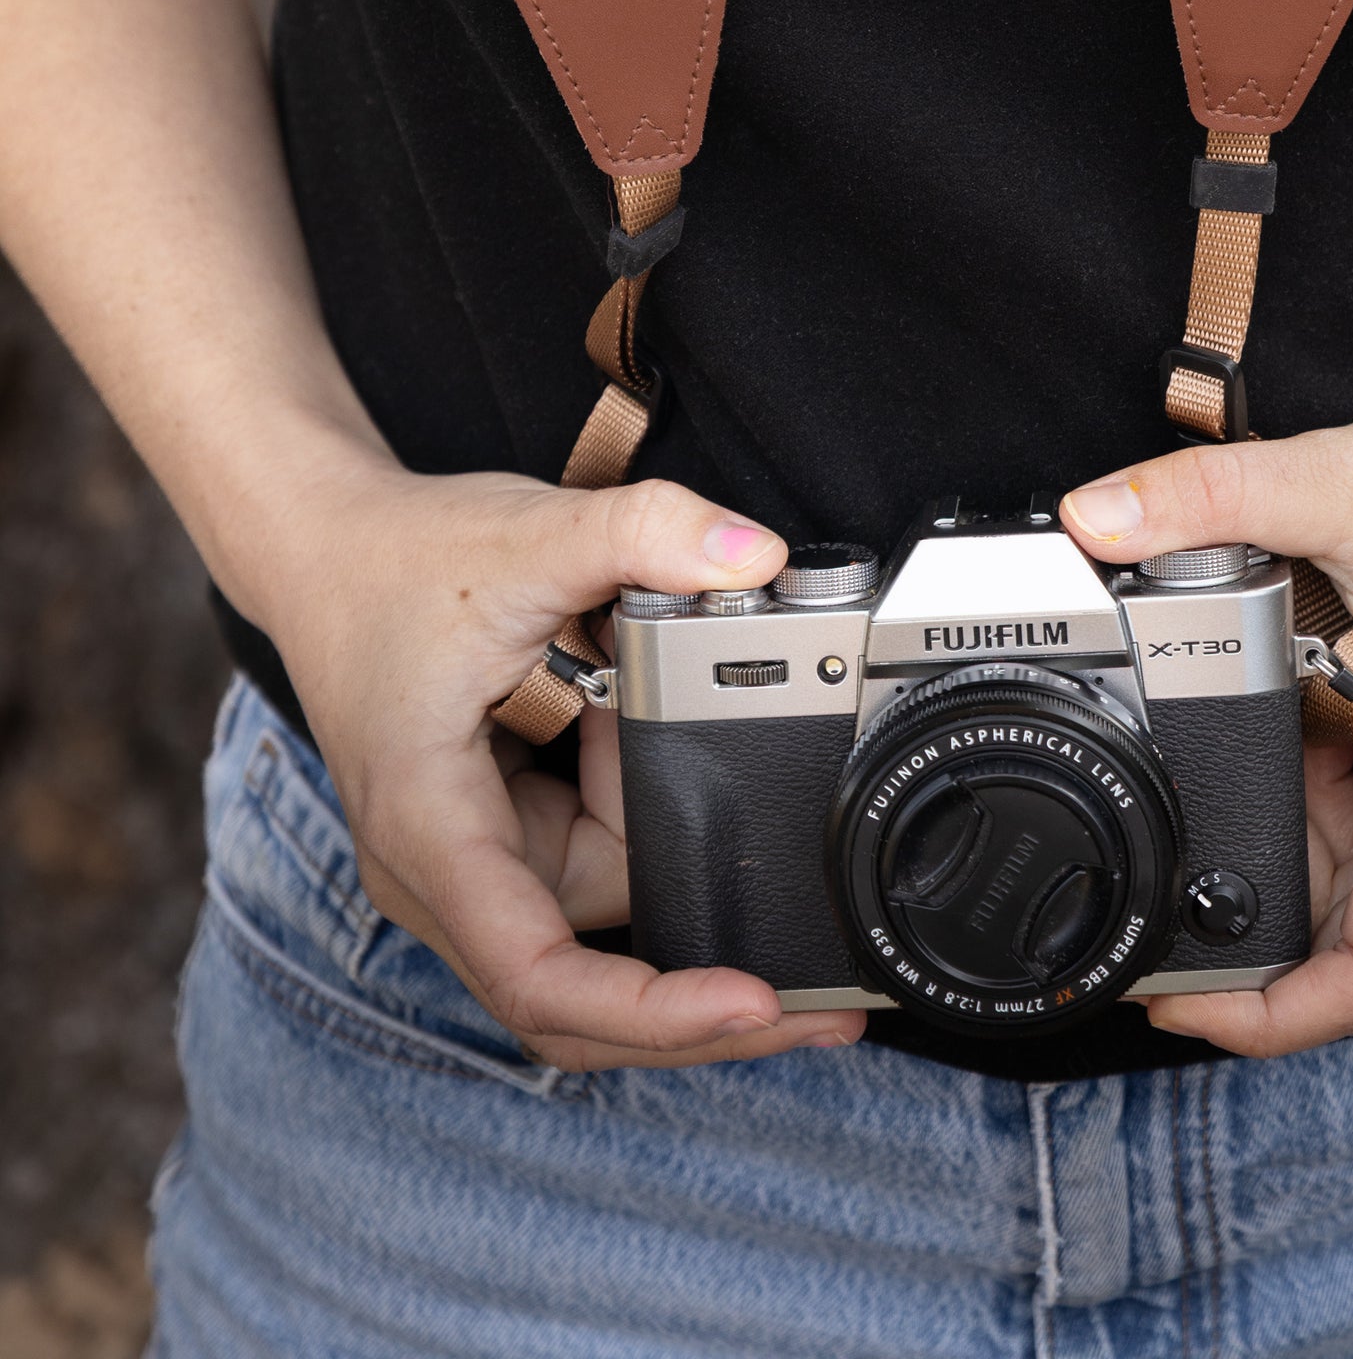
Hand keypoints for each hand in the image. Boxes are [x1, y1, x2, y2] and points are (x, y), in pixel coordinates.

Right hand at [256, 445, 867, 1070]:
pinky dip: (655, 814)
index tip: (751, 1004)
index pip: (542, 978)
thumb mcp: (528, 533)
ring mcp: (482, 863)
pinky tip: (687, 761)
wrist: (329, 552)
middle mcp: (451, 876)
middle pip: (591, 985)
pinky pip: (604, 855)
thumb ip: (645, 531)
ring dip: (680, 856)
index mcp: (435, 836)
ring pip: (612, 909)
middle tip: (832, 1011)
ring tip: (741, 786)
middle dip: (707, 1000)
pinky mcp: (510, 836)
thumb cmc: (397, 565)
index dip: (651, 1012)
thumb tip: (759, 556)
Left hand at [1061, 366, 1352, 1054]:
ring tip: (1214, 773)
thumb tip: (1097, 515)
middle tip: (1153, 882)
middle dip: (1253, 924)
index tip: (1178, 1002)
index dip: (1271, 1016)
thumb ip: (1211, 497)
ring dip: (1290, 846)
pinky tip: (1288, 729)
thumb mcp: (1348, 480)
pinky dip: (1331, 803)